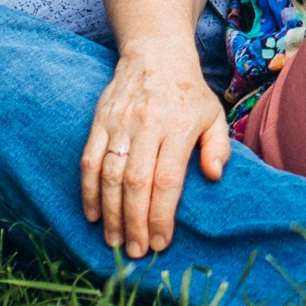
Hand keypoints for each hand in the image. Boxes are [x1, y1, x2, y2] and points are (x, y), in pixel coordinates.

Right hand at [79, 44, 230, 259]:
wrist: (155, 53)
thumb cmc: (189, 92)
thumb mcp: (213, 114)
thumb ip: (217, 147)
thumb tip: (215, 176)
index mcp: (178, 126)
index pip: (166, 180)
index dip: (161, 215)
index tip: (161, 242)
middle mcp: (147, 125)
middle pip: (135, 183)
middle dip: (134, 223)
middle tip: (136, 251)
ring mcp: (120, 122)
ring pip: (109, 175)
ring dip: (110, 213)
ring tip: (115, 240)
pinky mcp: (100, 120)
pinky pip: (89, 160)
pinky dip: (88, 191)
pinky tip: (92, 215)